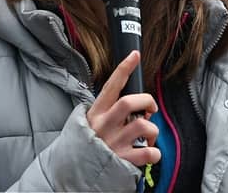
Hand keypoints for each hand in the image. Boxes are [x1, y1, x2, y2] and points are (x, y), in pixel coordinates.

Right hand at [86, 51, 160, 166]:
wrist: (73, 172)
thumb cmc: (86, 143)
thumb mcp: (89, 122)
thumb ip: (108, 112)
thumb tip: (134, 106)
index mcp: (96, 112)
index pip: (112, 85)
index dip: (124, 68)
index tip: (135, 55)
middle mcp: (105, 125)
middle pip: (129, 102)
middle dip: (147, 101)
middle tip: (150, 109)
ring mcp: (114, 142)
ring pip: (143, 126)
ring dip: (153, 131)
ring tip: (149, 137)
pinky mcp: (122, 160)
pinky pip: (148, 152)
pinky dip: (154, 152)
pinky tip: (148, 153)